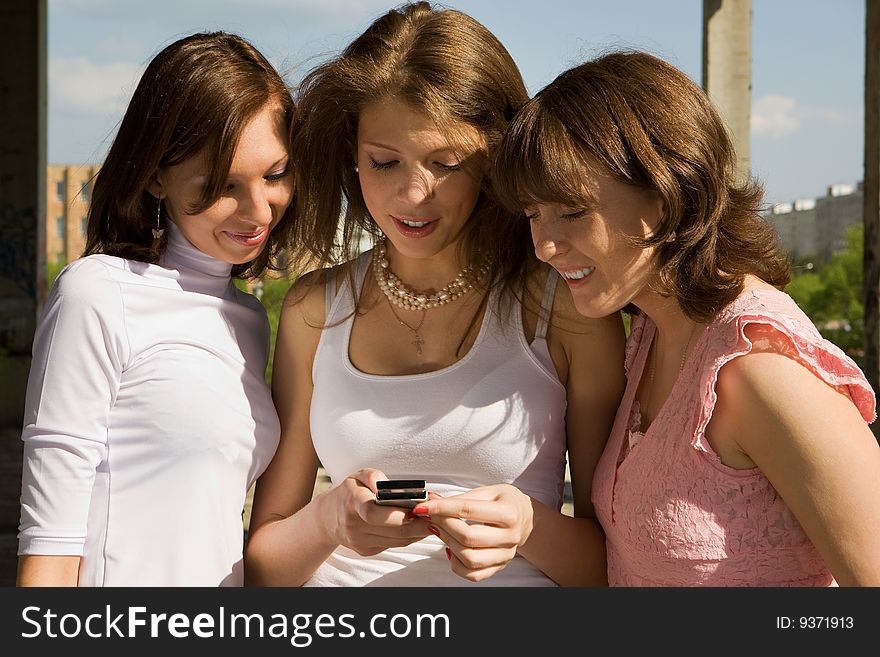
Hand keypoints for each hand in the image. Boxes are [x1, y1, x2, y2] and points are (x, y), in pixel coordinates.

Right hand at [322, 468, 431, 556]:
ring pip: (398, 540)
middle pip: (394, 530)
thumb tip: (386, 484)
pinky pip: (394, 544)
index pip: (373, 513)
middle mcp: (354, 526)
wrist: (327, 518)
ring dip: (418, 532)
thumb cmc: (349, 492)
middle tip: (437, 515)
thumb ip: (373, 476)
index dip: (398, 515)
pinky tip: (418, 527)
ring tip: (433, 520)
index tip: (418, 510)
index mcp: (352, 503)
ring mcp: (360, 542)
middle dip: (419, 524)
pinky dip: (408, 537)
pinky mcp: (366, 551)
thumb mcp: (357, 476)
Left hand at [413, 484, 533, 581]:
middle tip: (430, 516)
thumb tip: (431, 500)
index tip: (422, 507)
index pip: (468, 510)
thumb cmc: (504, 501)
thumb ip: (460, 498)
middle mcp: (510, 536)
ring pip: (470, 559)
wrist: (524, 517)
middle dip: (443, 525)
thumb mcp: (487, 491)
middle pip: (468, 537)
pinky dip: (456, 564)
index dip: (441, 508)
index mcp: (508, 513)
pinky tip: (451, 548)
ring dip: (448, 544)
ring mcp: (505, 555)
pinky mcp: (499, 567)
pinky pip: (473, 575)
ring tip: (440, 531)